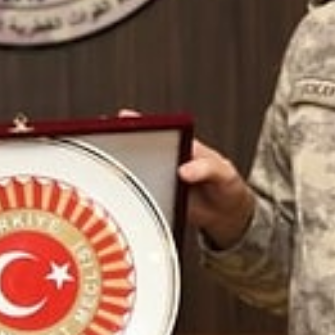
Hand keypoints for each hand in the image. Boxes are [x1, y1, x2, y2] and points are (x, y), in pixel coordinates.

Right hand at [115, 109, 253, 248]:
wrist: (227, 215)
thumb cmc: (226, 186)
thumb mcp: (224, 173)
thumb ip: (207, 169)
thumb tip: (184, 169)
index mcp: (182, 144)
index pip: (156, 129)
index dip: (138, 123)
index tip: (124, 119)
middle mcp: (166, 160)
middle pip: (138, 148)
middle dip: (119, 144)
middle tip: (107, 143)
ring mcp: (159, 179)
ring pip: (135, 173)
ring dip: (123, 172)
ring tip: (111, 171)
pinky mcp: (158, 200)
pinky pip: (141, 197)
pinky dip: (131, 197)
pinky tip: (124, 198)